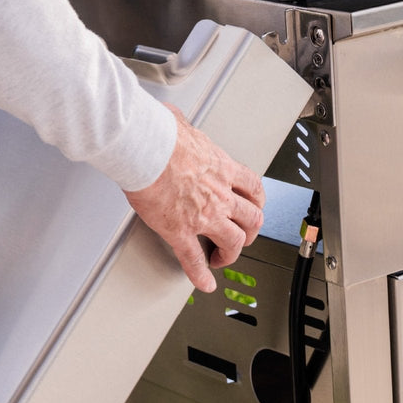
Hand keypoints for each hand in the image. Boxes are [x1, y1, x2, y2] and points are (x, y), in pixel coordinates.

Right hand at [124, 106, 264, 292]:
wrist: (145, 147)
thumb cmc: (160, 133)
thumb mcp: (179, 122)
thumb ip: (182, 126)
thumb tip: (174, 119)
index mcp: (221, 167)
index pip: (252, 187)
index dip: (256, 201)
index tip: (252, 206)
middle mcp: (219, 193)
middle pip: (251, 218)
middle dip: (251, 230)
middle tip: (243, 235)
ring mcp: (203, 215)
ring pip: (233, 241)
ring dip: (232, 252)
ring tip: (223, 258)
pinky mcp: (180, 230)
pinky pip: (194, 258)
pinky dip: (200, 274)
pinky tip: (203, 282)